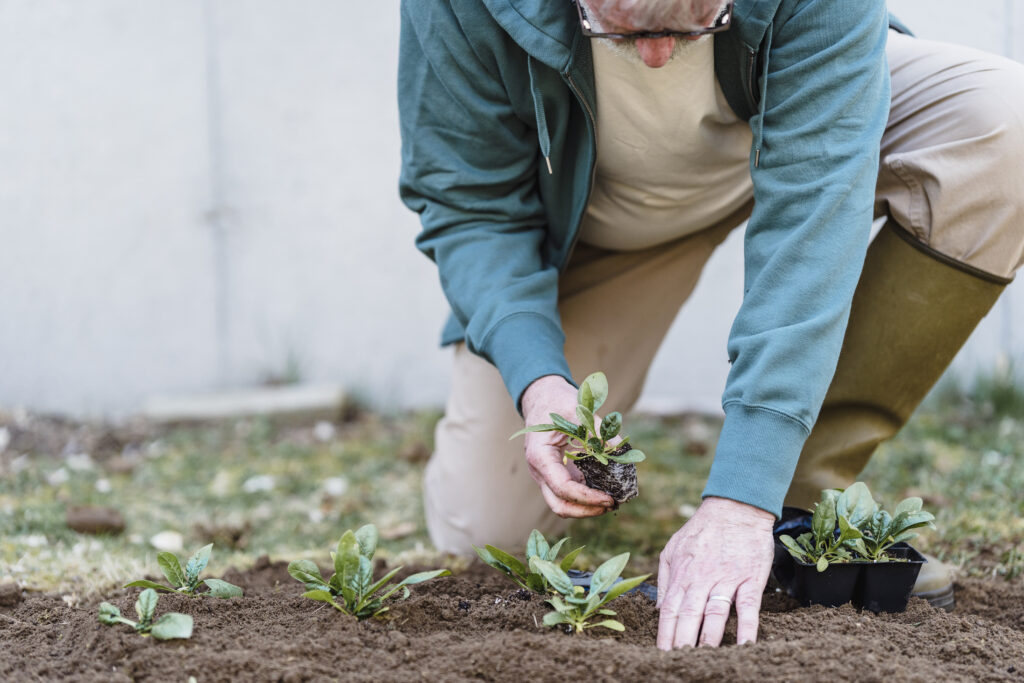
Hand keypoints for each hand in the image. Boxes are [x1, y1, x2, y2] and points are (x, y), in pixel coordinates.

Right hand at [520, 375, 614, 517]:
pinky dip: (586, 497)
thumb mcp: (579, 411)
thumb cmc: (557, 401)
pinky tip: (605, 491)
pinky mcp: (555, 474)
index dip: (587, 498)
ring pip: (562, 503)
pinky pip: (569, 493)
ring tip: (612, 501)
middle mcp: (539, 470)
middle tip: (612, 505)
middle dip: (586, 511)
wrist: (542, 397)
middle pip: (559, 505)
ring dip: (586, 507)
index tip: (610, 498)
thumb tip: (622, 451)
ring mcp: (545, 475)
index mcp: (540, 456)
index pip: (562, 488)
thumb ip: (599, 430)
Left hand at [656, 497, 774, 648]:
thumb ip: (666, 579)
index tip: (662, 654)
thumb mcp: (673, 548)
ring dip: (709, 639)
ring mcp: (727, 578)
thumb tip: (658, 609)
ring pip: (715, 614)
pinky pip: (748, 607)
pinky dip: (746, 628)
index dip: (665, 634)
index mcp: (682, 573)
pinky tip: (743, 646)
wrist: (735, 507)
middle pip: (689, 616)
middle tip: (679, 662)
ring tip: (704, 659)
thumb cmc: (702, 529)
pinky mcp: (751, 579)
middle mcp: (702, 578)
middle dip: (682, 642)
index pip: (669, 610)